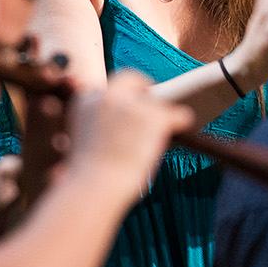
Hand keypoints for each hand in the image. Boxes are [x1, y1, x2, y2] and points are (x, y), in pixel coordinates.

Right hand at [64, 70, 193, 194]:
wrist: (93, 188)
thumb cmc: (87, 175)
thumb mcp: (83, 142)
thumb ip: (99, 126)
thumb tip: (124, 125)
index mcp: (86, 100)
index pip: (106, 89)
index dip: (120, 96)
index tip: (129, 103)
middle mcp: (108, 95)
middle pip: (130, 79)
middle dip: (142, 88)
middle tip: (152, 101)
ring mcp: (132, 104)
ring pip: (153, 101)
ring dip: (158, 113)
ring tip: (167, 120)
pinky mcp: (154, 117)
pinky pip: (176, 114)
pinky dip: (180, 119)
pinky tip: (184, 123)